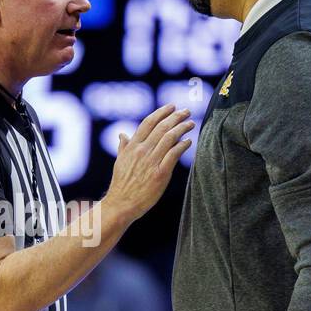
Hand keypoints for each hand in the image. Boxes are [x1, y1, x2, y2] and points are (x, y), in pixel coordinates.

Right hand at [104, 104, 193, 220]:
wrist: (121, 203)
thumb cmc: (121, 184)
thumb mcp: (119, 162)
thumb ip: (123, 147)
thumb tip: (122, 134)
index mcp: (132, 146)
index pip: (148, 123)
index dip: (161, 112)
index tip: (171, 107)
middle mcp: (142, 151)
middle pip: (161, 127)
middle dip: (176, 117)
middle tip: (186, 112)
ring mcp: (151, 162)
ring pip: (169, 138)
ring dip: (182, 128)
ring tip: (190, 124)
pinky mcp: (160, 173)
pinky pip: (174, 155)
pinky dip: (182, 146)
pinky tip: (188, 142)